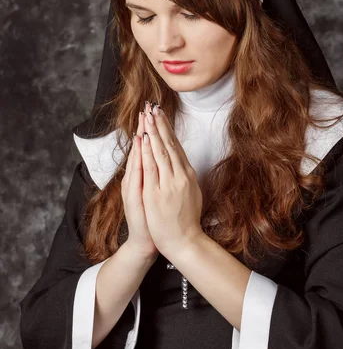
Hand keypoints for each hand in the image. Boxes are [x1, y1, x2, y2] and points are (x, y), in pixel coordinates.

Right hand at [121, 109, 158, 261]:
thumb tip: (159, 157)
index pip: (145, 149)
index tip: (151, 112)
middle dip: (146, 127)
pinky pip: (141, 171)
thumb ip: (153, 176)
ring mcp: (136, 186)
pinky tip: (141, 141)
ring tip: (144, 117)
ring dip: (143, 136)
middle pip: (142, 149)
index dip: (149, 130)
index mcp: (141, 178)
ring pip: (141, 156)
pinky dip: (141, 155)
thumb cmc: (152, 219)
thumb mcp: (151, 195)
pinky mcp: (136, 195)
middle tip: (147, 108)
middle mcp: (137, 179)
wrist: (146, 242)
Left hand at [140, 105, 203, 258]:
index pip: (176, 147)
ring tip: (149, 115)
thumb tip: (184, 164)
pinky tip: (146, 138)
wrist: (184, 242)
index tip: (162, 115)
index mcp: (187, 175)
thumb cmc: (186, 220)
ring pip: (161, 151)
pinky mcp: (157, 192)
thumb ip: (186, 178)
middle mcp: (180, 175)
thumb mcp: (191, 194)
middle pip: (169, 145)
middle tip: (154, 106)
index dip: (168, 129)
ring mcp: (169, 183)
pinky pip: (152, 167)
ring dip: (154, 131)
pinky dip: (149, 151)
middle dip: (160, 124)